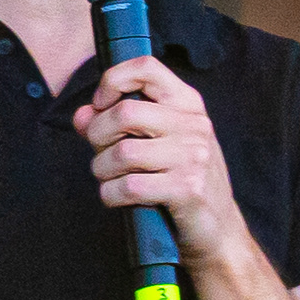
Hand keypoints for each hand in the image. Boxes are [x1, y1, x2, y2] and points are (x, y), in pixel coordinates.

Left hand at [75, 56, 245, 271]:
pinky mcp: (187, 190)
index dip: (112, 80)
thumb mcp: (156, 145)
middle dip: (98, 135)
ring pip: (122, 152)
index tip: (101, 104)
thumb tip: (82, 117)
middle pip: (125, 113)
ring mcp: (194, 158)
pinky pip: (129, 186)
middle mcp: (195, 126)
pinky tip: (118, 198)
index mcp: (188, 105)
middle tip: (101, 153)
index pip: (146, 67)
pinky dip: (111, 195)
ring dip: (102, 170)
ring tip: (110, 179)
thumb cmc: (182, 183)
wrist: (218, 231)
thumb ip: (116, 125)